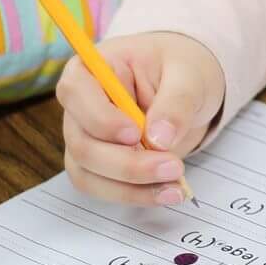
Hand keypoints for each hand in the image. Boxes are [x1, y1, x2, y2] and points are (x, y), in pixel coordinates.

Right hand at [59, 31, 224, 206]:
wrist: (188, 89)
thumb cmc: (180, 70)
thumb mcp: (188, 75)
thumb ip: (176, 102)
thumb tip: (159, 139)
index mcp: (91, 69)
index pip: (76, 93)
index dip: (101, 119)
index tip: (136, 134)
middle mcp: (79, 107)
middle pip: (83, 144)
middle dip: (127, 164)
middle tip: (173, 167)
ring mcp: (85, 138)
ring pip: (89, 174)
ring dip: (130, 187)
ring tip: (175, 187)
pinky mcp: (98, 165)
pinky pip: (104, 188)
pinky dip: (134, 195)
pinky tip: (166, 192)